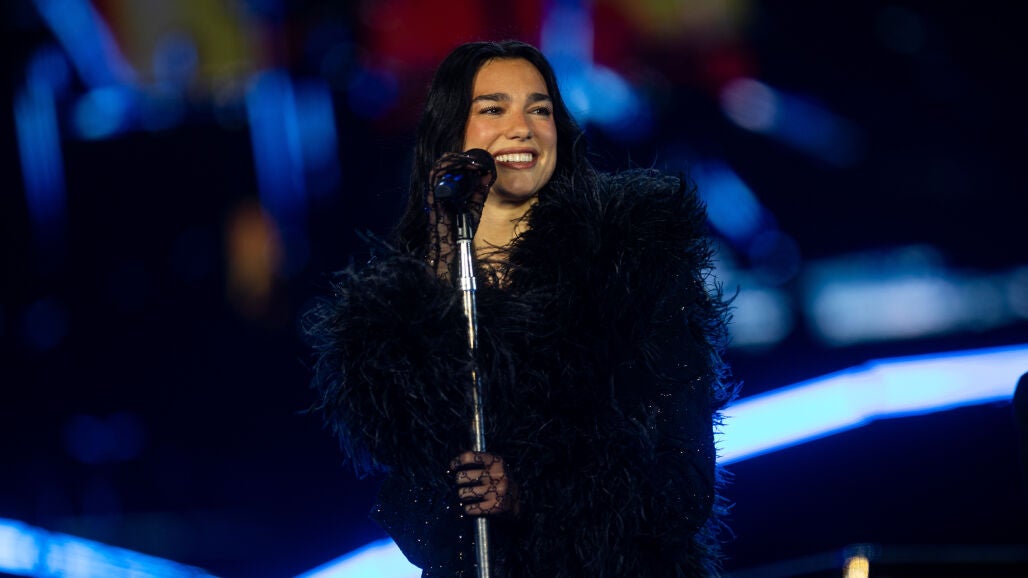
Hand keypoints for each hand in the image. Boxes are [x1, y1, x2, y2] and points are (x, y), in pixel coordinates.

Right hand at [426, 151, 494, 278]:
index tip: (480, 161)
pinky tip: (467, 166)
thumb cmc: (460, 229)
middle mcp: (439, 187)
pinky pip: (438, 173)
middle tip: (478, 160)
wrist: (451, 245)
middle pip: (446, 162)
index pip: (451, 167)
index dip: (464, 160)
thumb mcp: (474, 206)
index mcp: (447, 188)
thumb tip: (488, 175)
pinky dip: (452, 165)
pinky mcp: (433, 194)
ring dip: (458, 159)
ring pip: (441, 164)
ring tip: (474, 161)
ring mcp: (435, 190)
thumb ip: (480, 191)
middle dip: (462, 157)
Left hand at [449, 451, 518, 516]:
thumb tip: (455, 461)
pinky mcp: (495, 506)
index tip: (452, 466)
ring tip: (469, 495)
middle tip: (462, 483)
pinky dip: (468, 508)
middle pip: (462, 476)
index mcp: (496, 461)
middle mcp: (497, 475)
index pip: (469, 457)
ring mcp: (497, 491)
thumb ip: (478, 460)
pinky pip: (470, 508)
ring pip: (463, 493)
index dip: (457, 461)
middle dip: (459, 481)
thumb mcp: (495, 466)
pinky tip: (473, 506)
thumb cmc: (501, 480)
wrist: (520, 500)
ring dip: (463, 495)